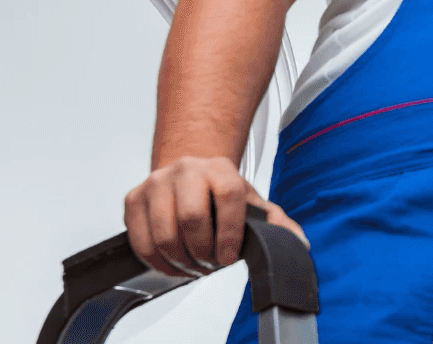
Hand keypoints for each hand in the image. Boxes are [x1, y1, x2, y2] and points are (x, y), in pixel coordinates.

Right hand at [124, 156, 306, 275]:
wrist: (189, 175)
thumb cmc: (220, 192)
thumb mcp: (251, 203)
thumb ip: (275, 222)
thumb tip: (298, 243)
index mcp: (220, 168)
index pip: (228, 196)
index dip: (230, 232)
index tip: (229, 255)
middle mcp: (186, 169)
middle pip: (191, 216)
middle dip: (203, 250)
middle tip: (209, 262)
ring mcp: (157, 183)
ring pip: (164, 233)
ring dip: (180, 260)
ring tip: (192, 264)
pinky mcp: (133, 199)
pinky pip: (141, 240)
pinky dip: (157, 261)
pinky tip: (172, 262)